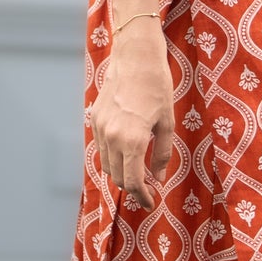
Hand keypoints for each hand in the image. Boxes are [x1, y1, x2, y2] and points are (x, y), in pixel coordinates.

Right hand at [91, 30, 174, 207]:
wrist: (135, 57)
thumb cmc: (157, 87)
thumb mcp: (167, 123)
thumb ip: (162, 154)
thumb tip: (159, 178)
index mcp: (132, 140)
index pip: (133, 181)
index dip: (143, 196)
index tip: (152, 203)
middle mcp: (111, 137)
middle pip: (117, 177)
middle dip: (133, 188)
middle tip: (149, 189)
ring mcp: (99, 128)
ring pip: (107, 165)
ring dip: (121, 173)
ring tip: (138, 170)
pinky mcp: (94, 119)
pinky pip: (101, 148)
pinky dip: (113, 156)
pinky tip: (127, 152)